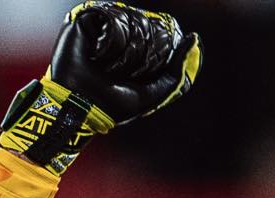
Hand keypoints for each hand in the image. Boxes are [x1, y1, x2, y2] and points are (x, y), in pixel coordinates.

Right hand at [0, 3, 201, 174]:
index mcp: (128, 49)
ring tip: (108, 66)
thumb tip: (195, 39)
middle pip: (142, 24)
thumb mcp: (153, 93)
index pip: (151, 33)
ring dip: (124, 46)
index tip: (149, 61)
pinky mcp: (84, 18)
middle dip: (139, 49)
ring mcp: (99, 24)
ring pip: (128, 18)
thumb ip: (176, 73)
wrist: (79, 106)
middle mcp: (114, 34)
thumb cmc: (111, 105)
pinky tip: (99, 56)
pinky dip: (111, 38)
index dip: (156, 42)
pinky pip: (110, 15)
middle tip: (123, 71)